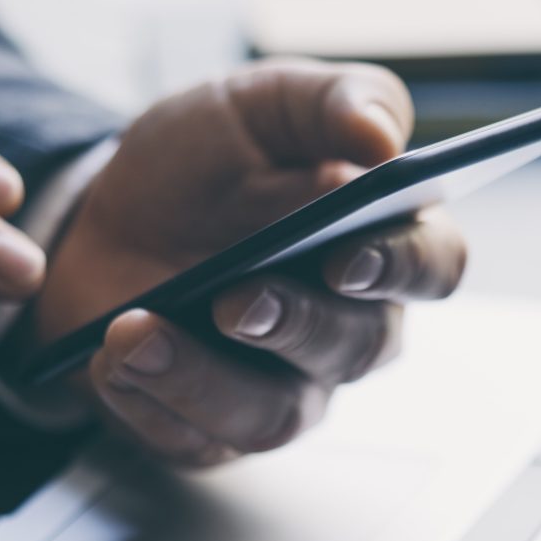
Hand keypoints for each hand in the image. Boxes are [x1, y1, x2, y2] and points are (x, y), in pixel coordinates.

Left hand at [36, 60, 465, 466]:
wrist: (108, 217)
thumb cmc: (201, 164)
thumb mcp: (256, 105)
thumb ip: (330, 101)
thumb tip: (383, 134)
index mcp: (375, 239)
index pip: (431, 265)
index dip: (401, 268)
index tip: (346, 255)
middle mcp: (343, 324)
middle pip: (358, 347)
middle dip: (296, 325)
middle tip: (236, 300)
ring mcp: (282, 383)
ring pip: (274, 415)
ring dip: (204, 379)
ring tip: (137, 335)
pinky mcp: (214, 426)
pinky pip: (195, 439)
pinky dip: (147, 400)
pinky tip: (111, 358)